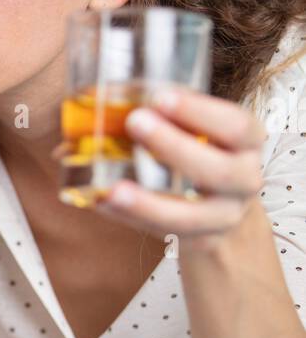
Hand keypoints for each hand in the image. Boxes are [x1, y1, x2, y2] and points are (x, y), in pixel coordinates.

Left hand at [95, 85, 267, 250]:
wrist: (224, 216)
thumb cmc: (202, 156)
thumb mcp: (198, 131)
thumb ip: (164, 114)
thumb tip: (90, 96)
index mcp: (247, 142)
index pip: (237, 126)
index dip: (201, 112)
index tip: (161, 97)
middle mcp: (244, 179)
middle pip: (220, 170)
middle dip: (174, 148)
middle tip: (135, 123)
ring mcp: (224, 215)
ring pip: (192, 216)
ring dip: (149, 202)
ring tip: (113, 189)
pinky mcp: (200, 241)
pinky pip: (166, 233)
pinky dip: (133, 218)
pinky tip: (104, 204)